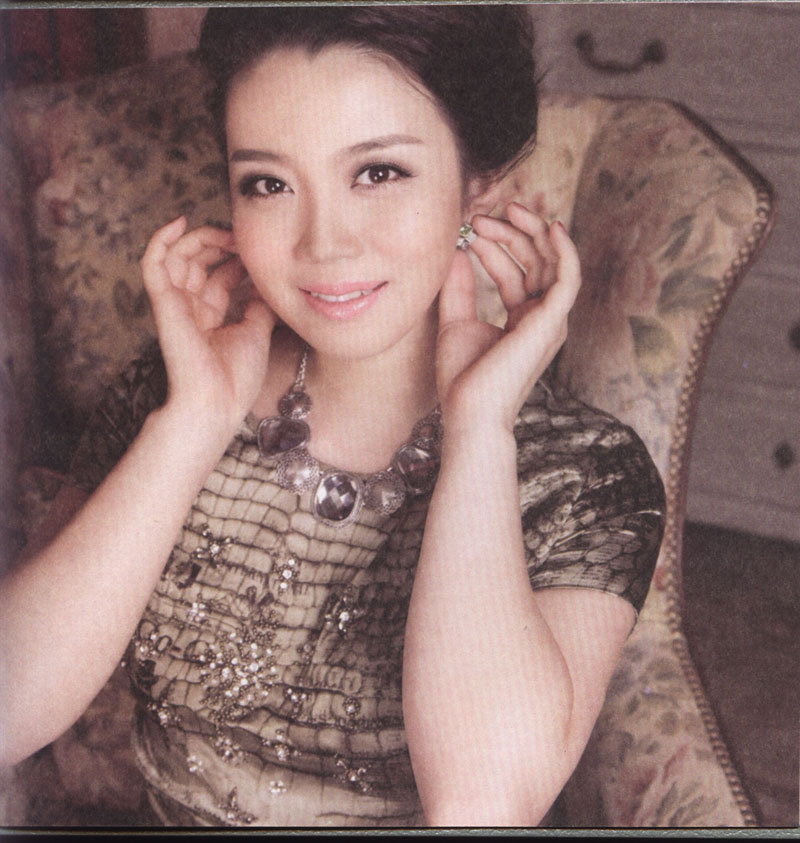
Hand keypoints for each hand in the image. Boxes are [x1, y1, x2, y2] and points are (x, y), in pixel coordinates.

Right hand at [140, 216, 274, 430]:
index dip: (238, 259)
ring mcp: (175, 304)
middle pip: (199, 261)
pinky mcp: (162, 302)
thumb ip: (258, 305)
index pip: (220, 276)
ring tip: (226, 234)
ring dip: (201, 238)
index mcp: (212, 317)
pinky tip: (178, 221)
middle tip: (244, 240)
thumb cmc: (236, 378)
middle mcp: (191, 308)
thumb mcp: (256, 332)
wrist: (217, 402)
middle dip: (221, 244)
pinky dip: (160, 239)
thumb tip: (266, 282)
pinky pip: (153, 263)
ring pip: (177, 256)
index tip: (260, 253)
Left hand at [436, 202, 580, 433]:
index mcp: (522, 319)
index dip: (495, 246)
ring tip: (498, 213)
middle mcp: (541, 317)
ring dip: (527, 232)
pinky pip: (568, 278)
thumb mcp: (455, 323)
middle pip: (536, 261)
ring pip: (551, 262)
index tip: (468, 230)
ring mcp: (550, 320)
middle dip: (510, 232)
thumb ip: (459, 288)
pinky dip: (564, 250)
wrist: (469, 412)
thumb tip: (459, 251)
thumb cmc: (463, 379)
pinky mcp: (552, 322)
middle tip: (480, 216)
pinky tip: (550, 227)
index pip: (517, 271)